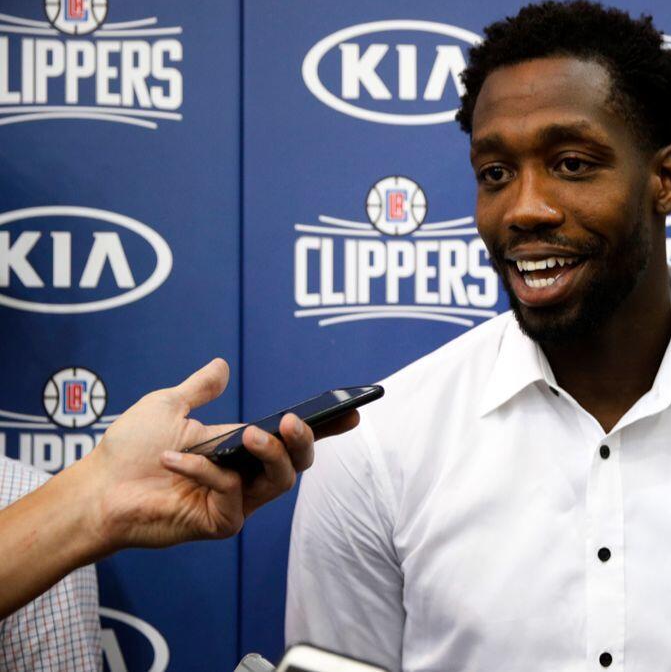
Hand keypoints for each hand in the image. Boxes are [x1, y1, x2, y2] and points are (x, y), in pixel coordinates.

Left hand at [79, 358, 358, 551]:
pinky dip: (207, 472)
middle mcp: (247, 477)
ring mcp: (237, 502)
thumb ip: (198, 390)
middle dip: (304, 441)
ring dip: (270, 455)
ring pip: (280, 481)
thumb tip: (222, 366)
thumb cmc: (130, 451)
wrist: (98, 488)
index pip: (292, 439)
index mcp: (242, 449)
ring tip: (251, 435)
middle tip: (292, 421)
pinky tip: (177, 459)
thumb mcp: (168, 407)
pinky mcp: (221, 523)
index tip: (353, 409)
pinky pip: (231, 494)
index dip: (326, 427)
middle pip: (298, 462)